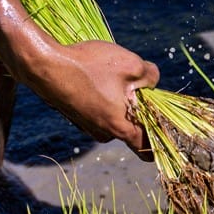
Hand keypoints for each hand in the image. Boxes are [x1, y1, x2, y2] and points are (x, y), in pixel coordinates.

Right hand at [17, 40, 159, 156]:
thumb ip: (151, 75)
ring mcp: (87, 126)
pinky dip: (104, 96)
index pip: (146, 148)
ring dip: (120, 98)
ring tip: (111, 74)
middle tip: (138, 83)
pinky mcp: (76, 115)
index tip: (169, 135)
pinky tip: (96, 75)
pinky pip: (100, 109)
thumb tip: (153, 80)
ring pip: (115, 114)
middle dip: (140, 107)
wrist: (43, 65)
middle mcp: (103, 132)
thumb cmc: (88, 66)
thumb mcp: (131, 64)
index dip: (161, 142)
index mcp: (120, 127)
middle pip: (132, 125)